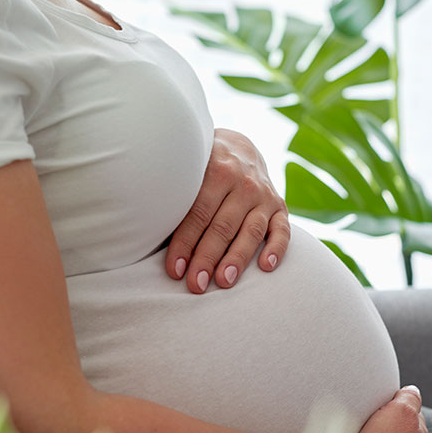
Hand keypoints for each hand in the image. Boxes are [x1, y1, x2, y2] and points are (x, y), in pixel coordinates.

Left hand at [165, 128, 290, 293]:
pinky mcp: (279, 207)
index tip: (174, 270)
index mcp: (216, 172)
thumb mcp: (190, 172)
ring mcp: (264, 195)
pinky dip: (276, 248)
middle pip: (222, 226)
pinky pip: (282, 230)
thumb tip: (149, 232)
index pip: (197, 214)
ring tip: (224, 282)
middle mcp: (243, 183)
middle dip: (207, 257)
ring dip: (237, 258)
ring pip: (251, 231)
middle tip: (195, 285)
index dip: (185, 244)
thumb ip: (178, 197)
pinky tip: (265, 267)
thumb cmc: (202, 169)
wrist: (238, 147)